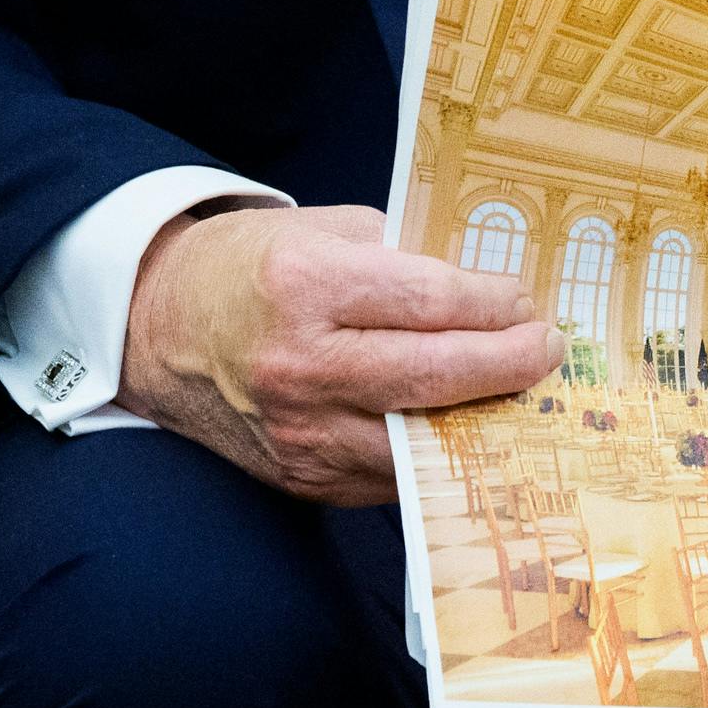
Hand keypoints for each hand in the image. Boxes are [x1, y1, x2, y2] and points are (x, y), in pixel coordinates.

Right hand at [120, 203, 560, 503]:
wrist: (160, 329)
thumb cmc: (250, 268)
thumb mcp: (323, 230)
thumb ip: (404, 258)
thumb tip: (490, 291)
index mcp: (305, 285)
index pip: (431, 301)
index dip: (496, 304)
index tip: (526, 301)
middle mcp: (300, 364)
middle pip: (436, 374)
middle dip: (511, 363)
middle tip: (547, 348)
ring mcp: (300, 432)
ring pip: (423, 438)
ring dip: (486, 416)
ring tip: (521, 390)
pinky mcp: (303, 478)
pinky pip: (393, 473)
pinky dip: (439, 451)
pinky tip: (469, 425)